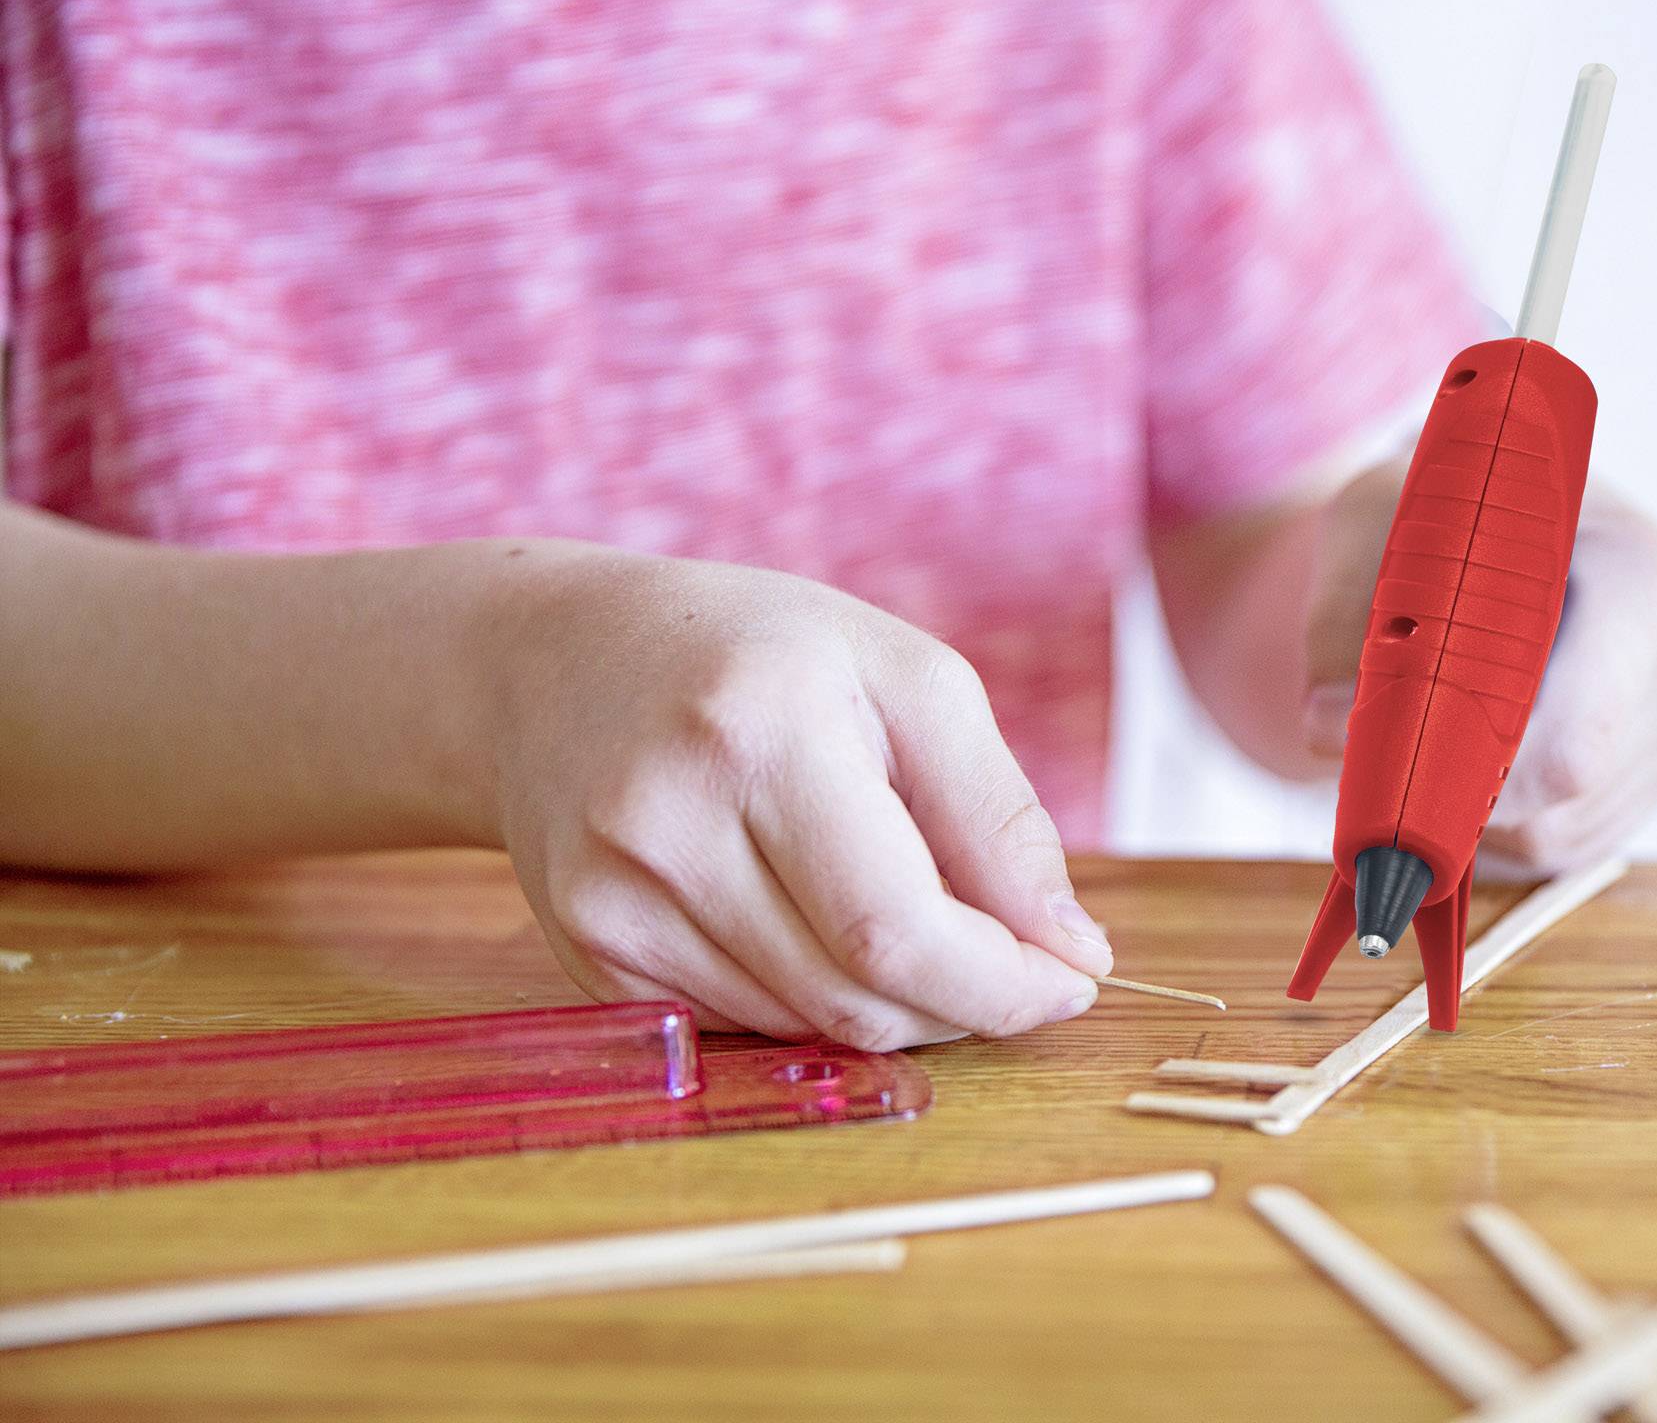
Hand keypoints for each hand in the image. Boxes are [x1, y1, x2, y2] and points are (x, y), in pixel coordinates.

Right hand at [479, 546, 1111, 1048]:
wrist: (556, 663)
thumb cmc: (763, 656)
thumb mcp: (908, 681)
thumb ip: (997, 816)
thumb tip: (1073, 951)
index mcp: (762, 731)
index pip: (894, 926)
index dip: (999, 982)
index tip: (1070, 978)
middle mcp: (668, 823)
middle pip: (853, 994)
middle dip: (965, 1003)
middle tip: (1014, 963)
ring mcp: (613, 899)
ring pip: (807, 1025)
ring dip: (897, 1006)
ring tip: (913, 921)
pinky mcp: (590, 955)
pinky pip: (746, 1026)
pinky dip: (816, 1001)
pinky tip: (818, 925)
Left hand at [1299, 466, 1656, 874]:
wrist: (1511, 502)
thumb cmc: (1441, 508)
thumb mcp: (1375, 522)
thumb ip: (1343, 616)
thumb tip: (1327, 725)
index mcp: (1644, 574)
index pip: (1572, 736)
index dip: (1474, 776)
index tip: (1388, 788)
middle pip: (1565, 798)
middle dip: (1459, 795)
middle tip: (1378, 775)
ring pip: (1566, 834)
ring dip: (1477, 816)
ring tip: (1428, 736)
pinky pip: (1579, 843)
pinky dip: (1508, 826)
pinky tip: (1474, 760)